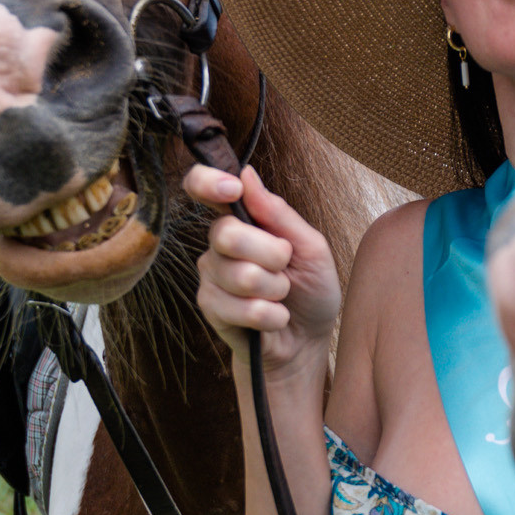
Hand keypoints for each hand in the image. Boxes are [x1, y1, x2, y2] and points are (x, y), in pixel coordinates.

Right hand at [186, 164, 341, 378]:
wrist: (306, 340)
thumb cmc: (310, 289)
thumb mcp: (310, 246)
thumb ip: (279, 213)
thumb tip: (247, 174)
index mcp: (242, 218)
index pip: (203, 186)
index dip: (208, 182)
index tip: (232, 189)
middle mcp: (219, 243)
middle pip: (228, 234)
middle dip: (272, 255)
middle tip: (285, 268)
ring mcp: (211, 275)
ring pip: (241, 275)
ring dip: (276, 290)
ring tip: (281, 296)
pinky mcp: (210, 307)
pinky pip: (244, 308)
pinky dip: (272, 315)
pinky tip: (273, 317)